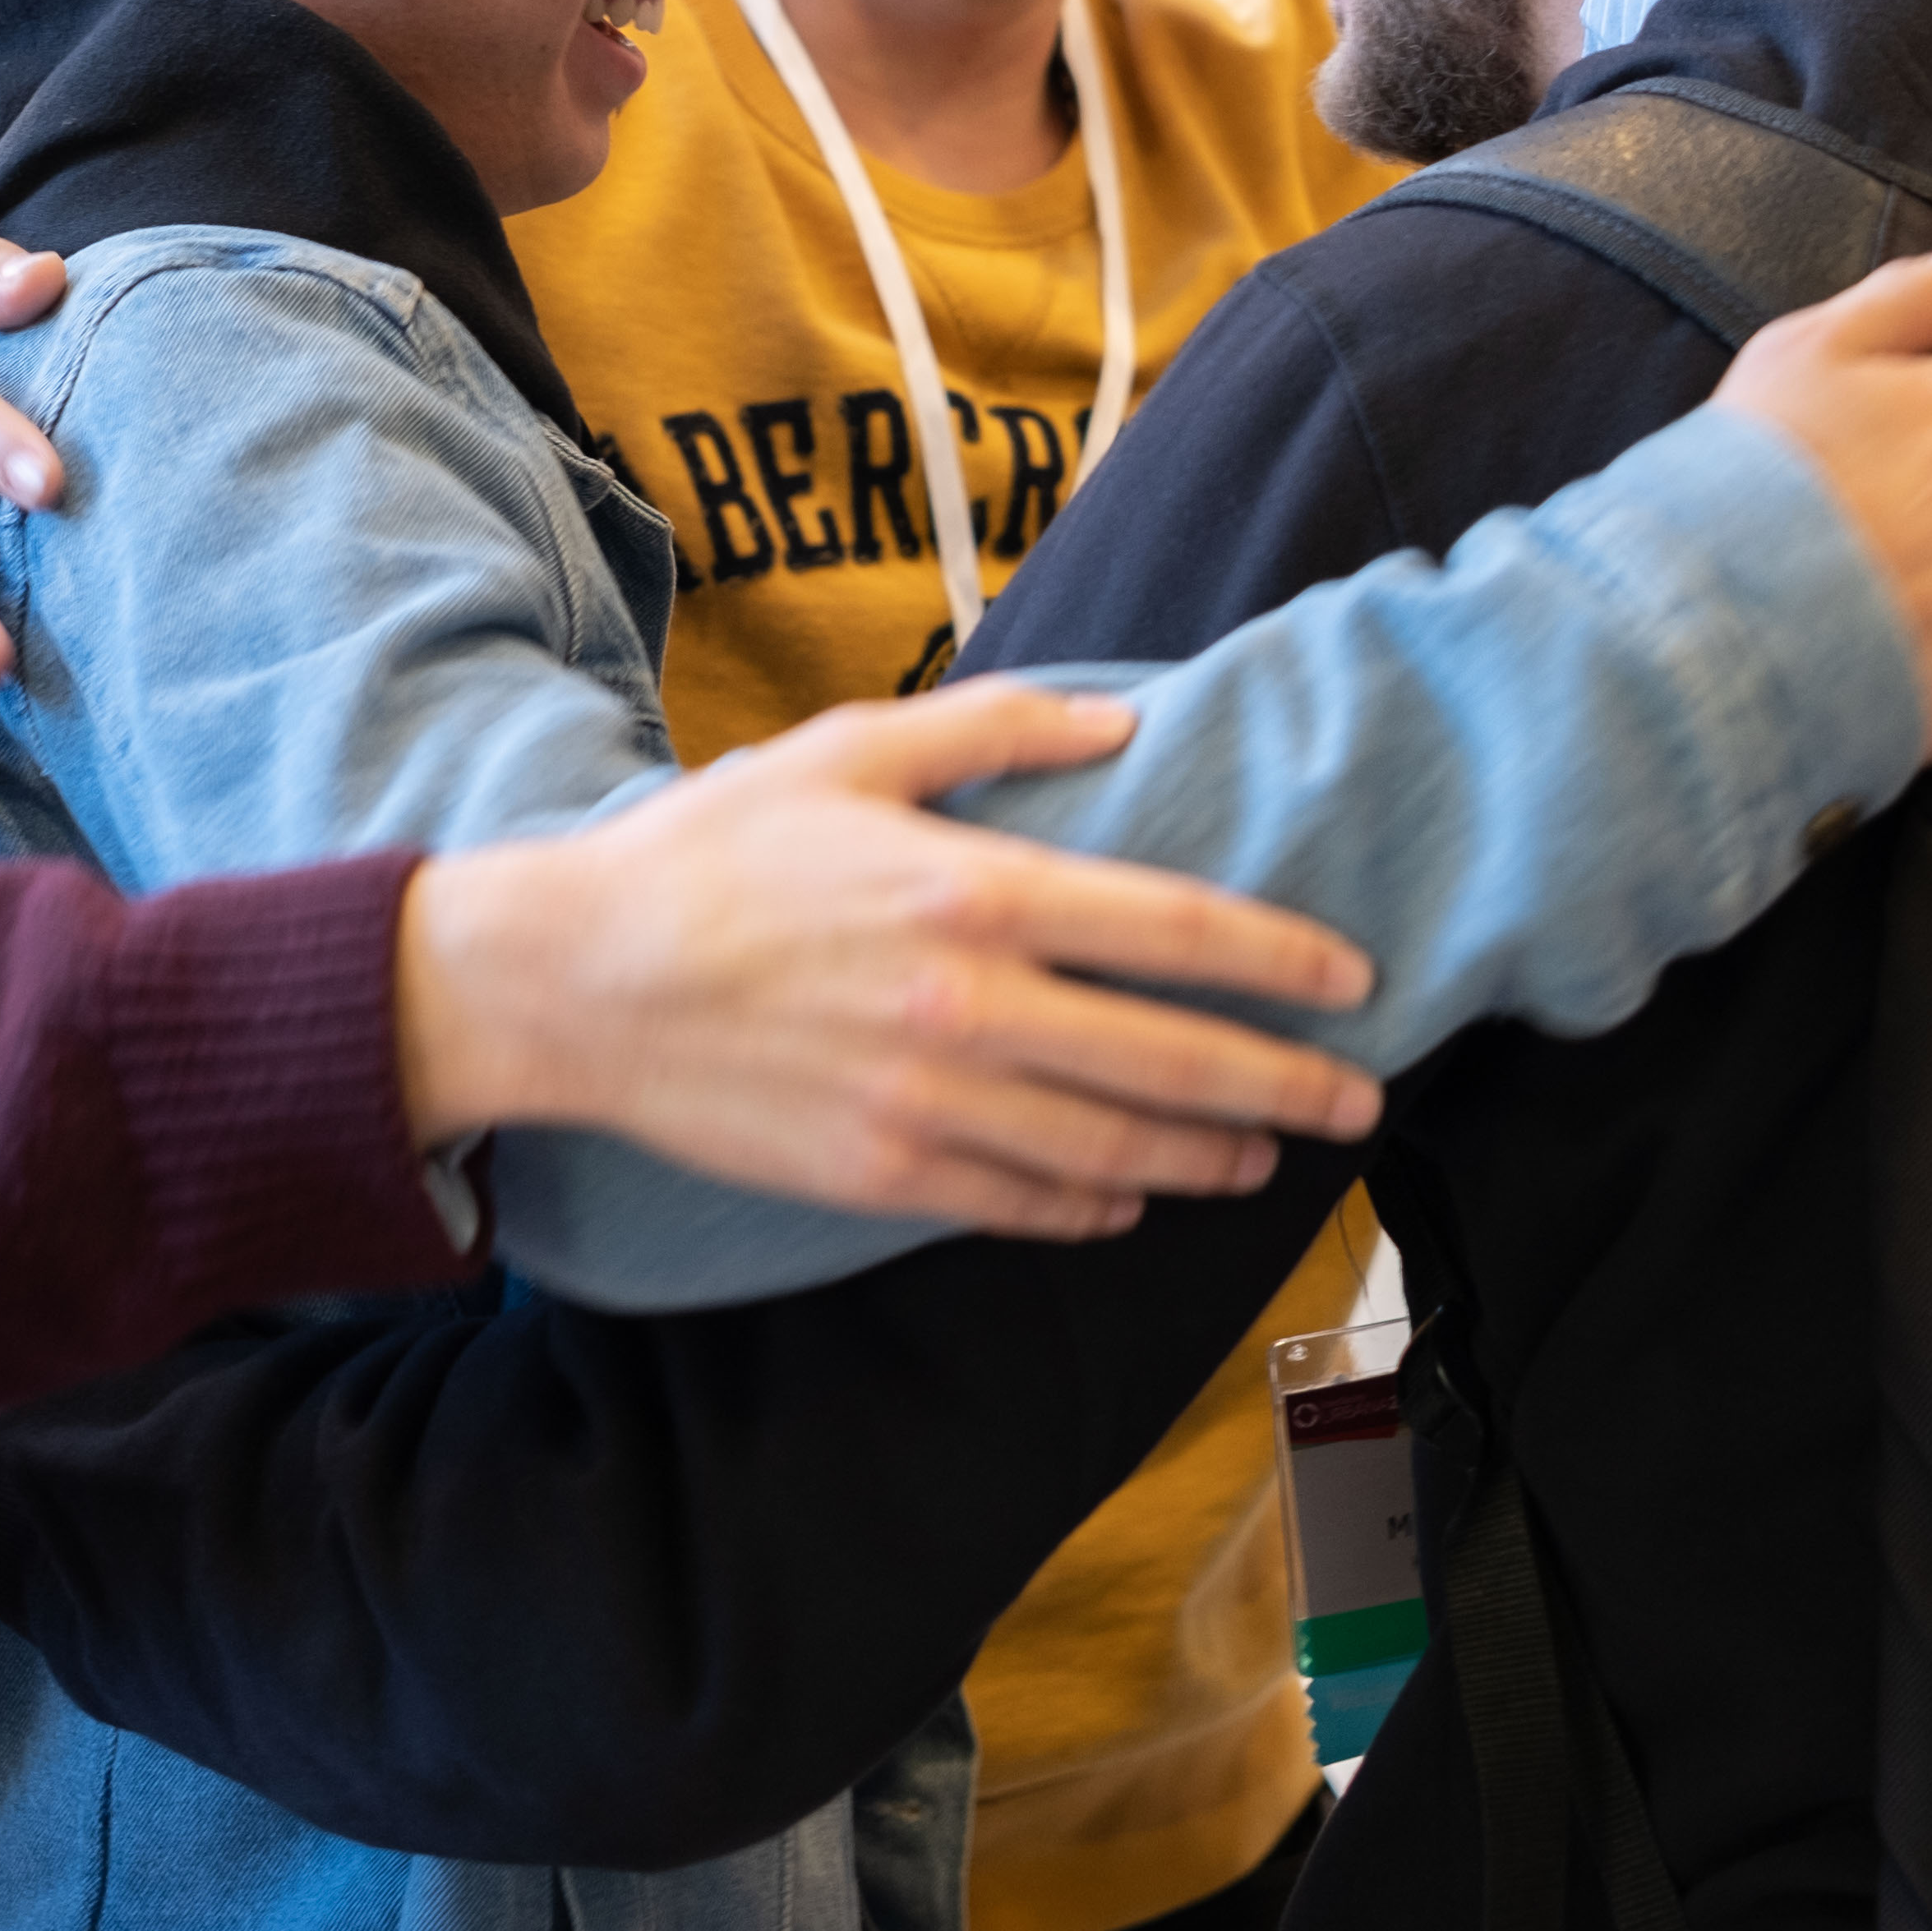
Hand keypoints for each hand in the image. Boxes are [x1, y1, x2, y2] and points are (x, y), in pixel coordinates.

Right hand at [391, 678, 1385, 1241]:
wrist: (577, 980)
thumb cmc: (710, 851)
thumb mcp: (849, 751)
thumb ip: (994, 727)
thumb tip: (1121, 722)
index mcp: (976, 891)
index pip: (1178, 932)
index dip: (1284, 963)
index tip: (1354, 983)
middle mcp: (972, 1006)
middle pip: (1176, 1062)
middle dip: (1286, 1088)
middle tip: (1354, 1101)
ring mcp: (930, 1103)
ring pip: (1116, 1152)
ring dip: (1208, 1159)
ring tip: (1260, 1157)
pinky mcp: (883, 1173)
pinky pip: (1028, 1205)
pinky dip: (1097, 1208)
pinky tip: (1131, 1197)